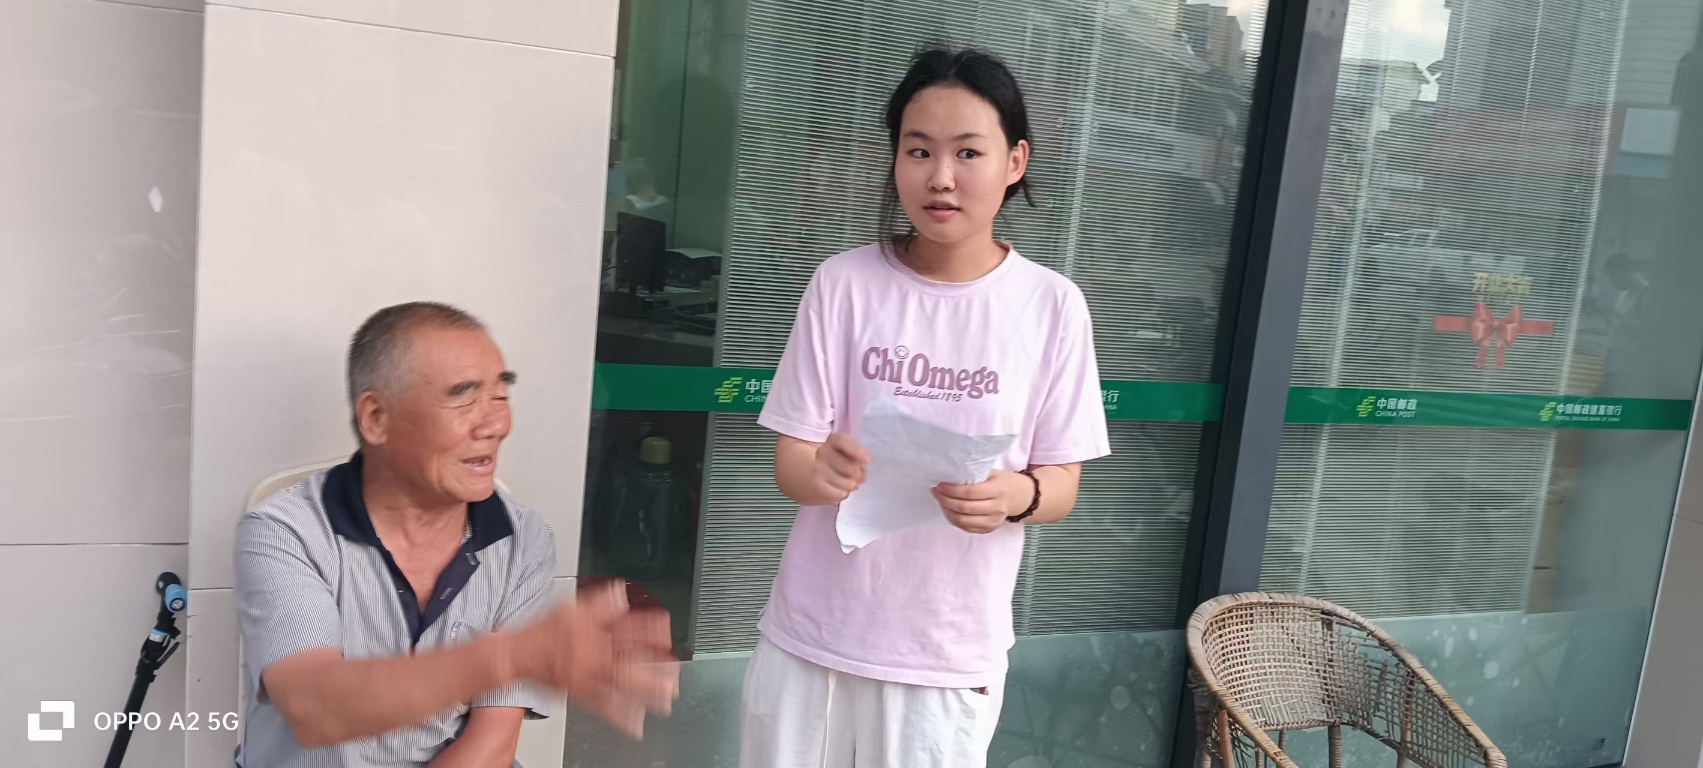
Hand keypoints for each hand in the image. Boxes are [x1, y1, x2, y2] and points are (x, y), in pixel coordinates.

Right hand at [508, 580, 678, 738]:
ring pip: (620, 685)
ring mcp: (588, 676)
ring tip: (665, 700)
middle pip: (629, 660)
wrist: (516, 655)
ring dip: (643, 693)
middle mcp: (594, 655)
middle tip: (673, 674)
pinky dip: (620, 716)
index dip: (649, 629)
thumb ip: (600, 603)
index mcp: (594, 631)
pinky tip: (636, 723)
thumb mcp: (571, 607)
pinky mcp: (580, 693)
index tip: (666, 631)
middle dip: (653, 668)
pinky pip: (602, 706)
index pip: (627, 628)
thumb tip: (621, 594)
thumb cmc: (541, 631)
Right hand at [812, 433, 870, 502]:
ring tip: (848, 481)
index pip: (841, 442)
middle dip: (859, 474)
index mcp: (833, 440)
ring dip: (853, 485)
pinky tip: (840, 488)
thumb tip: (865, 462)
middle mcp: (822, 452)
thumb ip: (859, 454)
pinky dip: (845, 493)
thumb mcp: (851, 450)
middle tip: (858, 474)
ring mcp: (818, 469)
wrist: (819, 472)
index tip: (868, 461)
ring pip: (849, 484)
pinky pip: (842, 495)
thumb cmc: (842, 458)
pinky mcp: (818, 486)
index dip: (856, 451)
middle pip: (850, 468)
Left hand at [933, 470, 1029, 533]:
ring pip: (963, 521)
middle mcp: (997, 507)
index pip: (970, 493)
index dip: (952, 490)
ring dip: (947, 511)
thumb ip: (975, 475)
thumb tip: (949, 475)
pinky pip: (967, 528)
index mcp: (998, 490)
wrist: (1022, 497)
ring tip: (940, 501)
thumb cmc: (1003, 481)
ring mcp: (994, 521)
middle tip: (936, 492)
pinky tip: (949, 510)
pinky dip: (954, 520)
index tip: (939, 485)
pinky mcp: (990, 529)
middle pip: (964, 508)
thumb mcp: (993, 473)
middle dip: (945, 500)